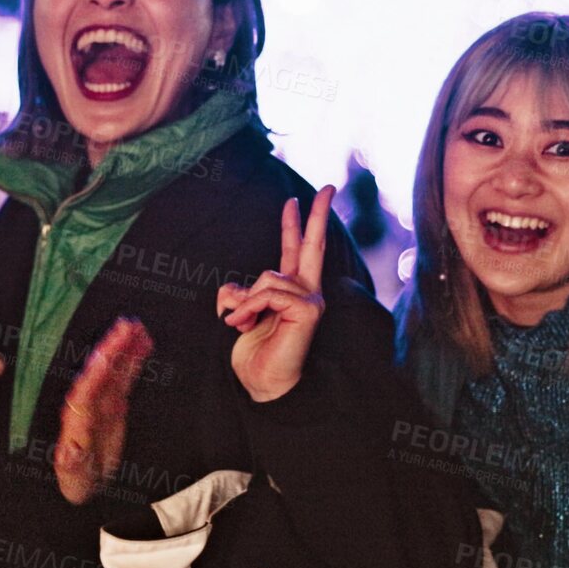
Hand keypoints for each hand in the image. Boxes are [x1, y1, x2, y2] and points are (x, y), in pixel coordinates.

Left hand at [54, 318, 152, 505]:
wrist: (85, 484)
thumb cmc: (76, 482)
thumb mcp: (73, 479)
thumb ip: (71, 464)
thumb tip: (69, 451)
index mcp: (76, 421)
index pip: (85, 392)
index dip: (95, 374)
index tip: (105, 356)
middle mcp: (87, 406)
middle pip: (100, 373)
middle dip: (112, 350)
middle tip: (125, 327)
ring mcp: (102, 402)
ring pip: (114, 370)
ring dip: (124, 348)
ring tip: (136, 327)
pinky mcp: (114, 404)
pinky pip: (124, 377)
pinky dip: (133, 360)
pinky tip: (143, 343)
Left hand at [218, 186, 333, 401]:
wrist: (262, 381)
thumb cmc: (253, 351)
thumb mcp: (239, 313)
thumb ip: (240, 292)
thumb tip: (236, 288)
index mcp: (290, 290)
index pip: (296, 251)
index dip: (295, 225)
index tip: (295, 199)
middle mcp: (306, 291)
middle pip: (313, 246)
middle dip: (319, 215)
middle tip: (332, 186)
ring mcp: (311, 300)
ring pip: (267, 277)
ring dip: (243, 301)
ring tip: (240, 322)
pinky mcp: (309, 309)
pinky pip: (269, 292)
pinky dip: (249, 307)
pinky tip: (244, 324)